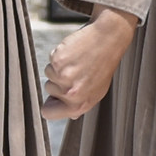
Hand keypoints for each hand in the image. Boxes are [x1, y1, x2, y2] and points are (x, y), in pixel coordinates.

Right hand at [42, 5, 139, 119]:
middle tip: (77, 71)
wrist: (107, 41)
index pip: (48, 112)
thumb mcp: (97, 91)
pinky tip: (74, 53)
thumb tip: (71, 114)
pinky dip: (59, 55)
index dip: (49, 104)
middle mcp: (70, 94)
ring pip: (49, 74)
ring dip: (59, 67)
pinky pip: (50, 60)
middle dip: (58, 81)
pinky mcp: (57, 62)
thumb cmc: (103, 65)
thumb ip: (81, 103)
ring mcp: (63, 78)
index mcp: (79, 105)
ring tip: (77, 62)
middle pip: (48, 90)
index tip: (54, 97)